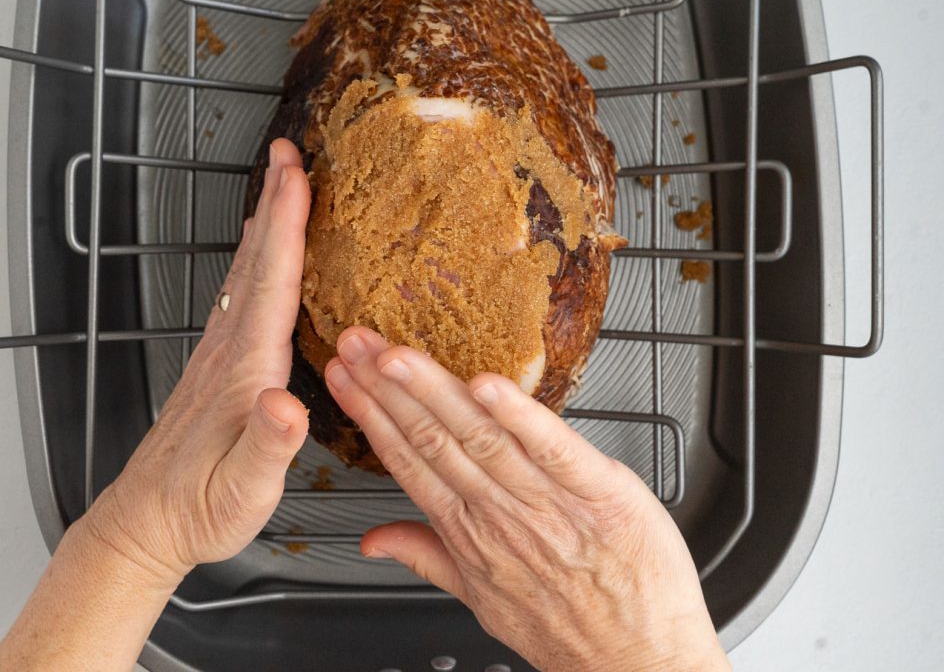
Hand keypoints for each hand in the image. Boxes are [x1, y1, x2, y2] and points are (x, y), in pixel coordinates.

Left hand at [82, 138, 311, 585]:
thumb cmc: (198, 508)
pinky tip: (258, 257)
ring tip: (280, 187)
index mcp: (245, 370)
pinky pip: (240, 294)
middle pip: (256, 262)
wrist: (146, 522)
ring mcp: (219, 354)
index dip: (287, 225)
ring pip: (246, 273)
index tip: (296, 175)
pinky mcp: (216, 365)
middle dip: (275, 202)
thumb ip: (266, 446)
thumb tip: (285, 402)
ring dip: (265, 224)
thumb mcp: (243, 491)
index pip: (271, 283)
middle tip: (288, 153)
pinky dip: (254, 260)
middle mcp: (228, 350)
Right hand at [324, 327, 729, 671]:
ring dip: (433, 391)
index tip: (344, 375)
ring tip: (398, 357)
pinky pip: (554, 448)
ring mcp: (546, 501)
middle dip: (387, 387)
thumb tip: (375, 541)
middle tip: (355, 343)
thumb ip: (426, 556)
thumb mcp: (483, 600)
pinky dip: (520, 417)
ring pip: (478, 436)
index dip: (371, 413)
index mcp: (469, 530)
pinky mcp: (599, 491)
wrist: (639, 664)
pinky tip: (487, 385)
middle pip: (432, 438)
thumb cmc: (567, 630)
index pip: (407, 459)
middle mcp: (498, 512)